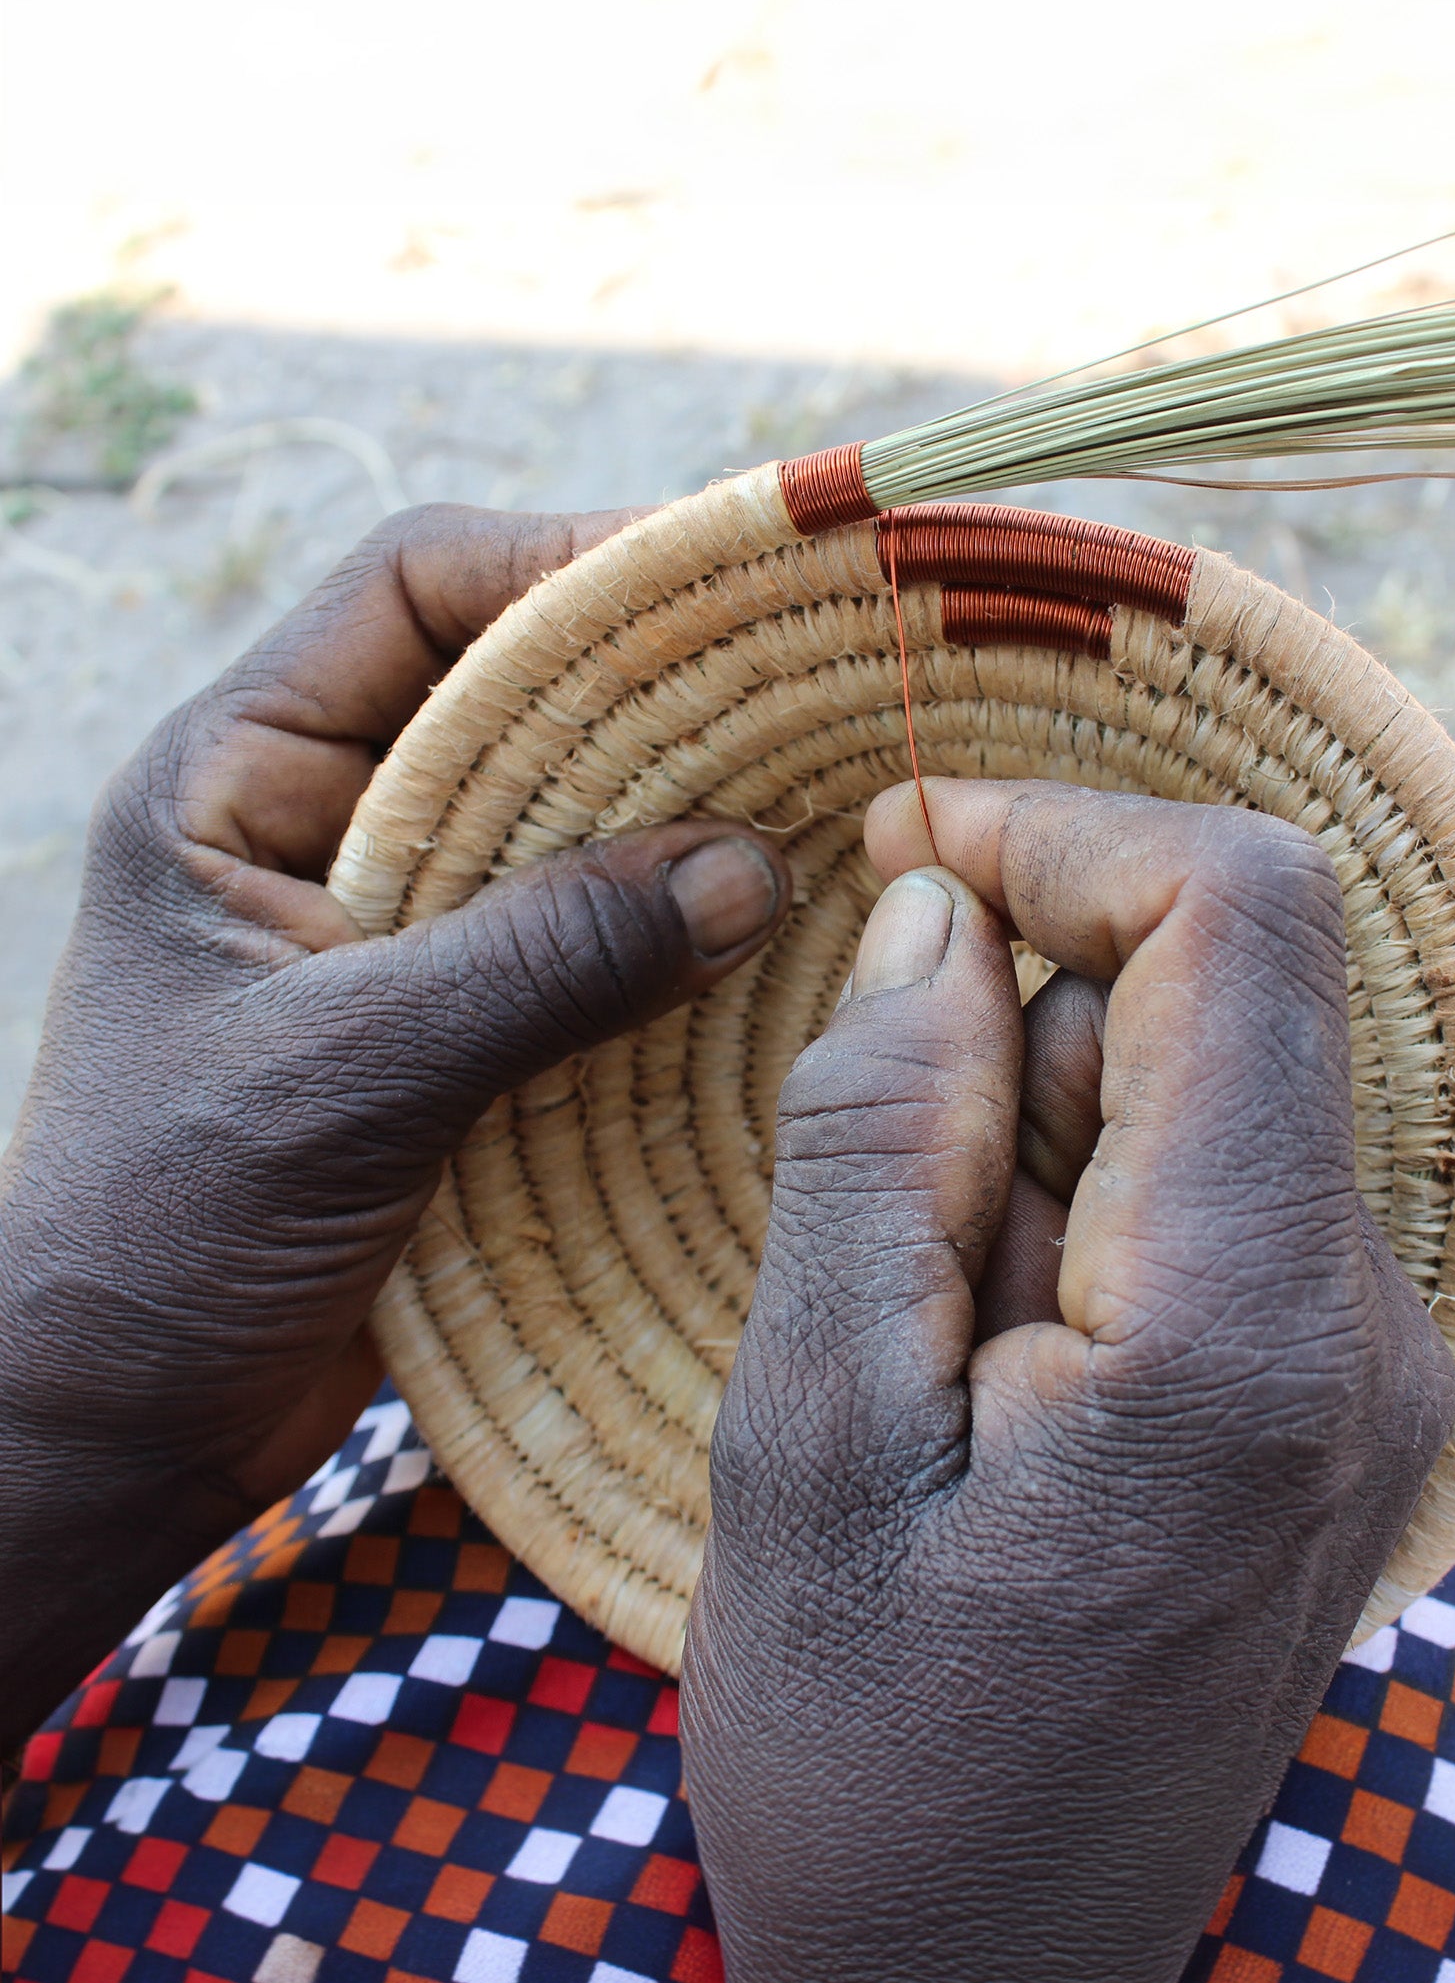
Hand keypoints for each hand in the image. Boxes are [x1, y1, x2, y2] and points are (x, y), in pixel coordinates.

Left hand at [0, 504, 789, 1750]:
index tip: (716, 577)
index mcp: (232, 778)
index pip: (410, 593)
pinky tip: (756, 949)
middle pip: (506, 704)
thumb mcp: (353, 1070)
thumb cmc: (170, 1230)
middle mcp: (312, 830)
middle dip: (651, 697)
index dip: (562, 563)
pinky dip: (659, 942)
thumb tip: (746, 870)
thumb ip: (548, 959)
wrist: (113, 1420)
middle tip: (807, 696)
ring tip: (814, 814)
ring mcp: (381, 932)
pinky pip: (569, 947)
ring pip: (553, 829)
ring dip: (670, 825)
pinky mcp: (438, 1030)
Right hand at [681, 779, 1454, 1982]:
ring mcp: (1358, 1362)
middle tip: (869, 1155)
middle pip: (1229, 983)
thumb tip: (937, 912)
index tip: (904, 852)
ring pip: (1207, 1077)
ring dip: (1034, 1110)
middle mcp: (1355, 1324)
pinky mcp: (1322, 1391)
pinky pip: (1206, 1183)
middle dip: (1027, 994)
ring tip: (918, 1309)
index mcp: (1238, 1325)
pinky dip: (1074, 1188)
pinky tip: (978, 1344)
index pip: (1242, 915)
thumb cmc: (868, 1751)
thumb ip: (875, 1142)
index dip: (1066, 829)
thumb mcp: (805, 1436)